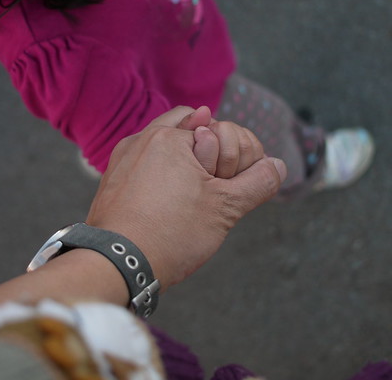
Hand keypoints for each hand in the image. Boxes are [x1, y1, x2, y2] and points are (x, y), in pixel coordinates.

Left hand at [86, 108, 286, 289]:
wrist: (115, 265)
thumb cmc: (170, 234)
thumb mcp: (225, 209)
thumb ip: (258, 182)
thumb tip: (278, 166)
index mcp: (170, 138)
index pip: (222, 129)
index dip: (237, 157)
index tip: (231, 183)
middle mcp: (143, 138)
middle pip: (192, 125)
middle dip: (212, 150)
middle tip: (215, 183)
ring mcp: (124, 158)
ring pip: (167, 144)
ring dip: (187, 160)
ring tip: (195, 194)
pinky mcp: (113, 178)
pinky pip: (146, 162)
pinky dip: (164, 173)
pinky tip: (170, 202)